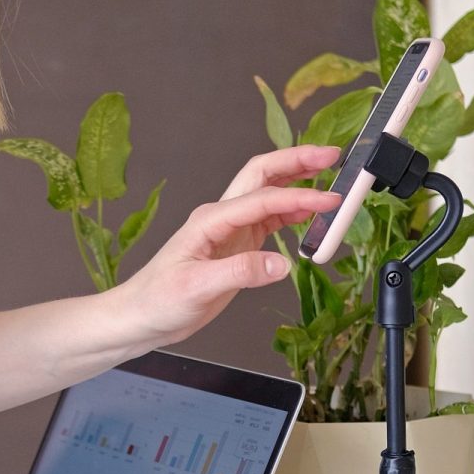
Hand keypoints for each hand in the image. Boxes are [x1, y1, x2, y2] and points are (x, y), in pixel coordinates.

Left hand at [114, 144, 341, 349]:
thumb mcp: (197, 287)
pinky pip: (269, 222)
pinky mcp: (237, 246)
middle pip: (263, 176)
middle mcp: (221, 217)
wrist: (141, 317)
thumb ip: (240, 272)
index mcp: (210, 220)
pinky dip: (292, 215)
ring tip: (330, 181)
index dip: (298, 197)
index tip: (329, 200)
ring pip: (269, 196)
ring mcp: (230, 230)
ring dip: (299, 185)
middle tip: (332, 156)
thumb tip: (281, 263)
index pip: (262, 198)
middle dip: (297, 161)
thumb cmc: (157, 299)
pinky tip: (310, 217)